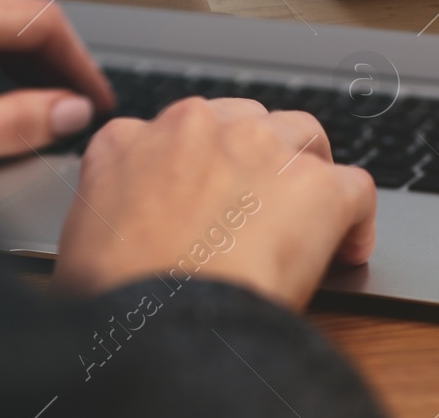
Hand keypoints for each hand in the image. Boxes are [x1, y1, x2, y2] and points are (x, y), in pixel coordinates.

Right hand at [53, 97, 375, 310]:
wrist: (158, 317)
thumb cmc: (112, 296)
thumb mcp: (81, 239)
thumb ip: (105, 213)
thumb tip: (115, 240)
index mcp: (130, 141)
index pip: (172, 132)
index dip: (197, 166)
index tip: (206, 198)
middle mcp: (195, 127)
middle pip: (244, 121)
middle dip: (257, 157)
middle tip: (260, 207)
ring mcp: (259, 147)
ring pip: (304, 135)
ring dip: (309, 172)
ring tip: (310, 215)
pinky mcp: (315, 185)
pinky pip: (355, 187)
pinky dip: (356, 219)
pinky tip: (347, 249)